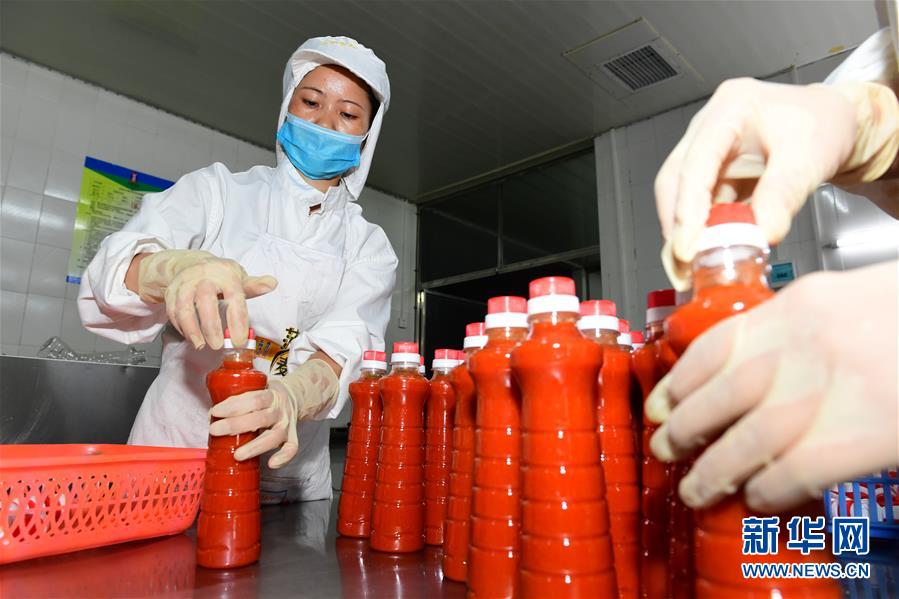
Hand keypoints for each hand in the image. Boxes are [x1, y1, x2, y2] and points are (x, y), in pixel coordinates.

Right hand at [137, 250, 276, 349]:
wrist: (190, 264)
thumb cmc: (219, 276)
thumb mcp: (238, 277)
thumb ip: (254, 285)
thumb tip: (272, 283)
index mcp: (226, 275)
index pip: (234, 297)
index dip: (237, 321)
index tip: (239, 341)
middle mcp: (204, 277)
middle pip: (205, 301)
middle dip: (212, 326)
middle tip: (219, 345)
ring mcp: (185, 284)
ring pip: (184, 307)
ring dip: (192, 329)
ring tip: (201, 345)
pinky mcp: (171, 293)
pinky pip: (173, 312)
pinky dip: (181, 327)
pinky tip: (191, 338)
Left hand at [208, 358, 339, 468]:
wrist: (294, 398)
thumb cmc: (267, 397)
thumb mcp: (256, 390)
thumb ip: (238, 399)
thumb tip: (211, 415)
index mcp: (270, 395)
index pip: (253, 399)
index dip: (233, 406)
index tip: (215, 412)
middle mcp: (280, 411)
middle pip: (260, 418)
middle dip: (235, 425)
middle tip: (215, 430)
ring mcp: (287, 425)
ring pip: (273, 436)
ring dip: (254, 447)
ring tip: (237, 455)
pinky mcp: (292, 437)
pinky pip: (291, 448)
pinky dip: (284, 457)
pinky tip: (271, 463)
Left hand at [645, 262, 897, 512]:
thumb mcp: (845, 300)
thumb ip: (793, 326)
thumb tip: (737, 366)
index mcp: (801, 304)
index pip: (714, 345)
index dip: (677, 383)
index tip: (660, 404)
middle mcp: (808, 344)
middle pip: (719, 397)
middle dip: (683, 429)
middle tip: (666, 448)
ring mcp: (836, 391)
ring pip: (746, 442)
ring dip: (713, 472)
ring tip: (696, 489)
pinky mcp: (866, 436)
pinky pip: (794, 473)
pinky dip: (768, 492)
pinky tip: (759, 499)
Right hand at [655, 78, 898, 281]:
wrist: (840, 126)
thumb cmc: (826, 124)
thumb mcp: (810, 157)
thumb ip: (783, 194)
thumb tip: (761, 233)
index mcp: (730, 109)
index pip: (694, 164)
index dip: (686, 208)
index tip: (687, 246)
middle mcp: (710, 128)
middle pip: (675, 182)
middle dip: (677, 227)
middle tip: (684, 265)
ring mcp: (710, 152)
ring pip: (682, 198)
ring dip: (687, 234)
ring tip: (695, 267)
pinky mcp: (716, 175)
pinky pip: (701, 207)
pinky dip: (705, 232)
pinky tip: (711, 252)